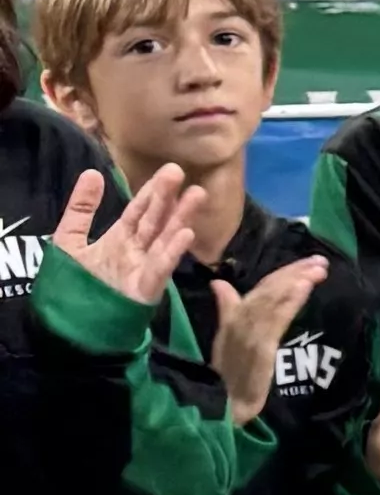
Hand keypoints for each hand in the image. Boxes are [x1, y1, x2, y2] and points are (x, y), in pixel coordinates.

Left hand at [51, 165, 203, 307]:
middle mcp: (137, 250)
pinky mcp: (147, 287)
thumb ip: (81, 209)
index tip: (167, 169)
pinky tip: (186, 233)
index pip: (139, 210)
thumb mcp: (68, 240)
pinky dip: (173, 250)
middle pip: (155, 219)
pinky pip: (161, 266)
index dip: (152, 191)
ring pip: (166, 237)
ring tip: (196, 194)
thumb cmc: (74, 285)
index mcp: (121, 238)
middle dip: (168, 197)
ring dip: (181, 217)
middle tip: (178, 171)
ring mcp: (145, 267)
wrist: (72, 325)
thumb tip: (93, 172)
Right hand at [205, 254, 328, 433]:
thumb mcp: (226, 338)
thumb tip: (219, 283)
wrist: (222, 404)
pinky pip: (277, 321)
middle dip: (295, 272)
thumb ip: (227, 308)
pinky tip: (305, 287)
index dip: (284, 273)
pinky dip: (290, 302)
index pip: (261, 288)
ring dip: (296, 282)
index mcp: (233, 317)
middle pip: (270, 290)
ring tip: (316, 268)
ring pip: (274, 300)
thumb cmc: (228, 374)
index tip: (308, 262)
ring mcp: (249, 333)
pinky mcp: (260, 348)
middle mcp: (239, 320)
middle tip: (320, 260)